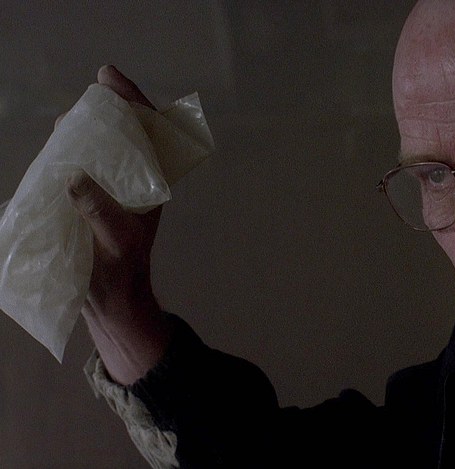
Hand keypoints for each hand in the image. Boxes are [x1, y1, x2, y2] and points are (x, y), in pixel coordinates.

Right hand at [66, 65, 171, 384]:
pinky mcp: (92, 201)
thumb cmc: (121, 271)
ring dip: (86, 129)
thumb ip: (99, 210)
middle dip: (108, 109)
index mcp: (150, 186)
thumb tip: (75, 177)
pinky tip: (57, 146)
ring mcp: (113, 191)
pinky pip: (82, 165)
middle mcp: (134, 183)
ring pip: (103, 147)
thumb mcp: (115, 240)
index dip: (132, 100)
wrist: (112, 302)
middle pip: (125, 132)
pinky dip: (70, 151)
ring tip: (68, 122)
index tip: (108, 77)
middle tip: (88, 96)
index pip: (149, 132)